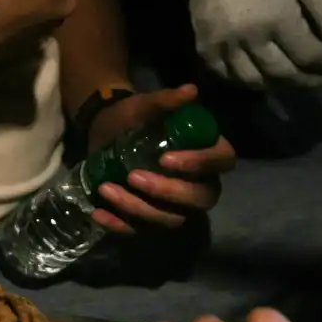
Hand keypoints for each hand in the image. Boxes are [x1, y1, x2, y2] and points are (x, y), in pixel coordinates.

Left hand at [84, 85, 235, 233]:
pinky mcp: (150, 220)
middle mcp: (199, 184)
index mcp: (206, 152)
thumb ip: (167, 101)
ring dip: (138, 208)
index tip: (166, 158)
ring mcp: (175, 206)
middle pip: (200, 199)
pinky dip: (119, 225)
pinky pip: (140, 231)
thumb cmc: (135, 118)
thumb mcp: (146, 105)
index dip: (200, 163)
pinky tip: (99, 213)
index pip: (222, 161)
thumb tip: (190, 90)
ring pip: (170, 219)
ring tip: (107, 189)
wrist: (107, 130)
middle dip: (168, 192)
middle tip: (134, 176)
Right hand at [183, 0, 321, 88]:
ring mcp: (222, 42)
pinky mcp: (204, 41)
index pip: (310, 57)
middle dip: (308, 80)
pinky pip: (224, 74)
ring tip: (294, 80)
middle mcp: (248, 37)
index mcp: (277, 17)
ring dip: (278, 86)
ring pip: (253, 81)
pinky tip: (259, 76)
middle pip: (283, 74)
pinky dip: (244, 82)